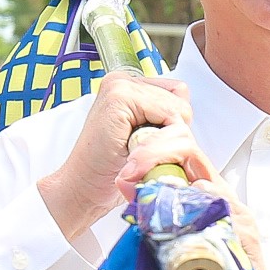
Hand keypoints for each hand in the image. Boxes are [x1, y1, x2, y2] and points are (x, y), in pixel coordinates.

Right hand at [37, 72, 199, 240]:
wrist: (82, 188)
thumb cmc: (111, 171)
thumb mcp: (143, 138)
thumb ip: (162, 118)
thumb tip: (186, 110)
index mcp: (128, 87)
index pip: (176, 94)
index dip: (173, 125)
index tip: (150, 145)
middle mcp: (123, 80)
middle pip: (180, 100)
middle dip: (172, 132)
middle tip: (142, 152)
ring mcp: (120, 86)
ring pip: (177, 109)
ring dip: (166, 139)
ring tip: (137, 152)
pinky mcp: (120, 97)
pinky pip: (168, 114)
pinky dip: (161, 140)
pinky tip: (136, 152)